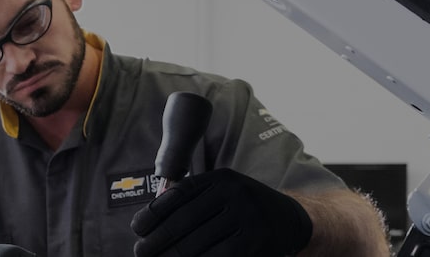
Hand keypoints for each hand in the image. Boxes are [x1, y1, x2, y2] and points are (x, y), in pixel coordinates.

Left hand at [130, 169, 311, 256]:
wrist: (291, 221)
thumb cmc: (243, 209)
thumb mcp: (222, 195)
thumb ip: (190, 202)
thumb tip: (147, 223)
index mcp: (222, 179)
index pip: (178, 195)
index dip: (152, 213)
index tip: (137, 229)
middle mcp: (235, 194)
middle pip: (182, 222)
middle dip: (156, 241)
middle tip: (140, 252)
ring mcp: (248, 219)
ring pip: (196, 245)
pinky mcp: (255, 243)